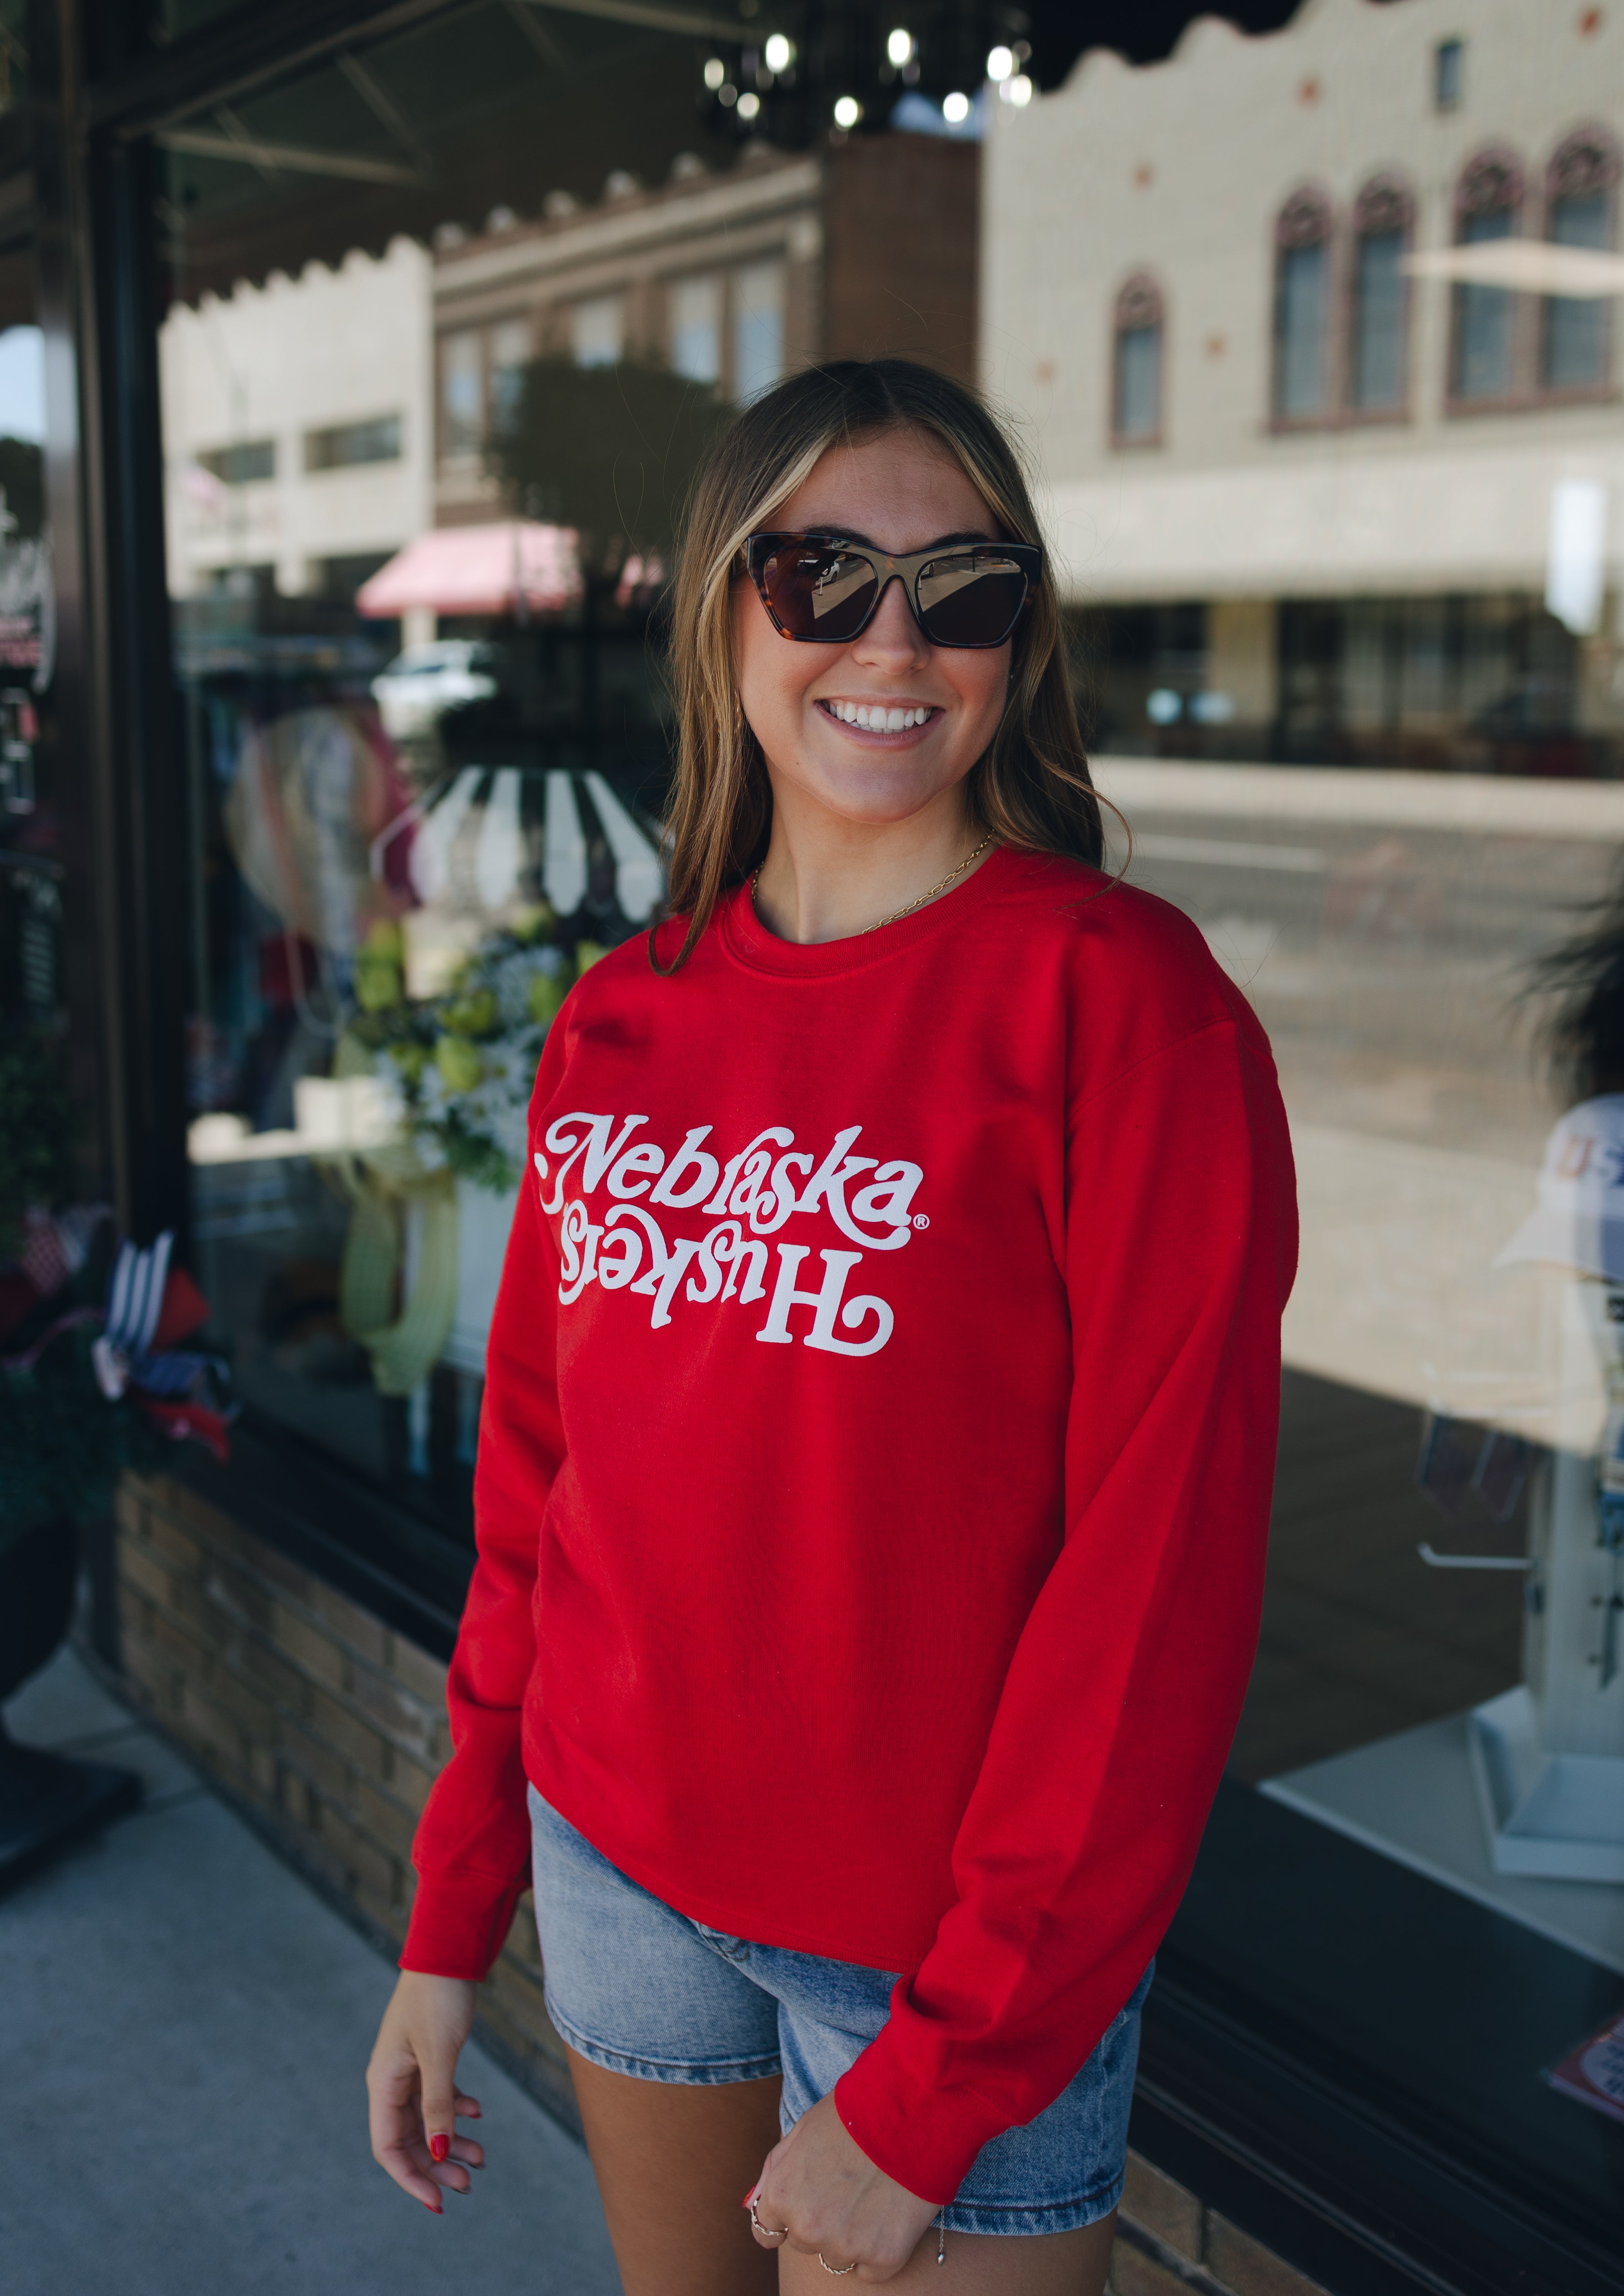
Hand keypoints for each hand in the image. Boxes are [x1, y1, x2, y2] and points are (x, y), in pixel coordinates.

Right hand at [366, 1970, 484, 2214]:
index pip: (388, 2148)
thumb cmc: (438, 1998)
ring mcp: (409, 2067)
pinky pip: (438, 2095)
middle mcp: (391, 2080)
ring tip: (482, 2157)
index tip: (437, 2201)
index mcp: (383, 2083)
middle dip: (437, 2165)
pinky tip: (478, 2111)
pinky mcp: (428, 2055)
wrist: (448, 1950)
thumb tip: (440, 2153)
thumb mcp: (439, 2055)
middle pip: (409, 2139)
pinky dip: (457, 2108)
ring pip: (426, 2119)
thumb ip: (438, 2105)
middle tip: (470, 2184)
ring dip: (451, 2140)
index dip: (411, 2178)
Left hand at [749, 2091, 940, 2281]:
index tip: (809, 2199)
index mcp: (782, 2195)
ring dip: (850, 2236)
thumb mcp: (801, 2132)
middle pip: (804, 2242)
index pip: (767, 2231)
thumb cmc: (854, 2112)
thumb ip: (775, 2172)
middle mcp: (807, 2227)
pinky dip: (878, 2249)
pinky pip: (870, 2271)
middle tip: (848, 2186)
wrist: (910, 2109)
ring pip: (836, 2257)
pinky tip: (889, 2215)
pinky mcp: (884, 2256)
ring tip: (871, 2195)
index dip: (789, 2212)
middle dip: (821, 2219)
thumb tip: (755, 2206)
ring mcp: (846, 2245)